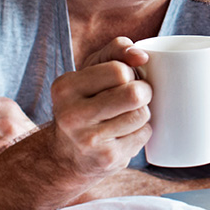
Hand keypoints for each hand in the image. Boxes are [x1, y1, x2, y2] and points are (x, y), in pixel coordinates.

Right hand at [46, 37, 153, 184]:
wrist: (66, 155)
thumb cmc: (85, 102)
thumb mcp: (91, 71)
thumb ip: (116, 51)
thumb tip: (142, 55)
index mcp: (66, 87)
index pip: (119, 70)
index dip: (130, 72)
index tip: (123, 79)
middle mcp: (72, 115)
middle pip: (134, 94)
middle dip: (143, 91)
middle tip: (134, 96)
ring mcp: (90, 141)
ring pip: (142, 114)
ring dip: (142, 112)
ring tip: (126, 115)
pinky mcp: (108, 159)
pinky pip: (144, 134)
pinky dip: (141, 131)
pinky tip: (124, 134)